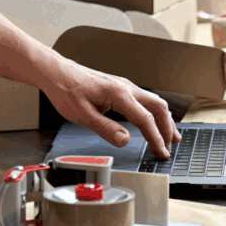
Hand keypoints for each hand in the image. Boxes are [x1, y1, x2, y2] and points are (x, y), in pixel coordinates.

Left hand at [42, 59, 180, 158]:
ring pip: (153, 102)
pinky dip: (154, 113)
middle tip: (170, 147)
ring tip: (170, 136)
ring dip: (164, 119)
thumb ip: (105, 129)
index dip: (156, 138)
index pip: (145, 119)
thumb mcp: (82, 115)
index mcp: (118, 94)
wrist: (56, 72)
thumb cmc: (65, 89)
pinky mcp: (119, 87)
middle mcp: (125, 87)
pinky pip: (144, 100)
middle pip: (158, 107)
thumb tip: (124, 140)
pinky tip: (153, 120)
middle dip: (167, 128)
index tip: (161, 153)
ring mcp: (124, 86)